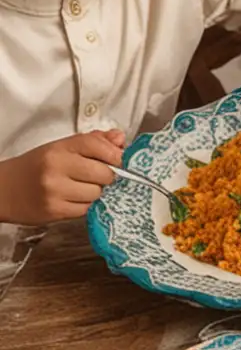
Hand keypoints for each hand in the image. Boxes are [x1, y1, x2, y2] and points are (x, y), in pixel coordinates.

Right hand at [0, 130, 125, 224]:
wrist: (4, 190)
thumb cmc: (37, 166)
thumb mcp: (61, 148)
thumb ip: (93, 141)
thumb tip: (120, 139)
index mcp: (60, 148)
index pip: (98, 145)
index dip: (115, 154)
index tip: (118, 159)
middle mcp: (56, 167)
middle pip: (104, 173)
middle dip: (107, 176)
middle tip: (98, 176)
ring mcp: (54, 190)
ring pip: (97, 193)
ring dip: (95, 192)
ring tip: (81, 188)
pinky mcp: (54, 210)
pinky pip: (85, 209)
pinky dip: (84, 205)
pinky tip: (73, 199)